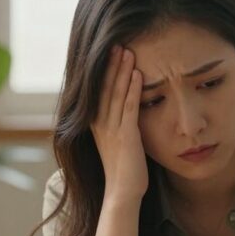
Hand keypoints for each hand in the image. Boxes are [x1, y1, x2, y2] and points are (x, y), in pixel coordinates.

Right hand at [91, 46, 147, 202]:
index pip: (98, 92)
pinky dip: (132, 89)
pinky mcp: (125, 136)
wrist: (122, 193)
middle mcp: (100, 124)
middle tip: (116, 42)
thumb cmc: (125, 170)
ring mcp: (112, 129)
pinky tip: (137, 74)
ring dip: (121, 71)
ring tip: (127, 51)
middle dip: (110, 64)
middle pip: (104, 88)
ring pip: (115, 94)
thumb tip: (128, 109)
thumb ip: (119, 125)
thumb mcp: (118, 143)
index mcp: (96, 124)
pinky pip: (128, 108)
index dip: (103, 71)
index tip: (109, 52)